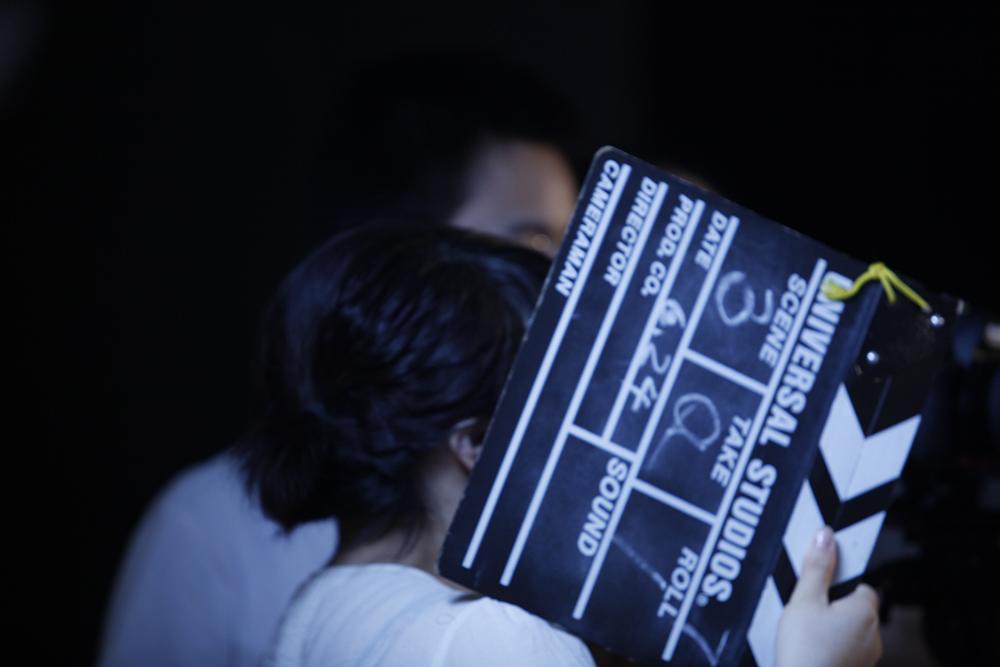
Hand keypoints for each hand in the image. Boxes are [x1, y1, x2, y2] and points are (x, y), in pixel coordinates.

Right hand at [776, 526, 881, 666]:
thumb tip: (826, 537)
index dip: (840, 582)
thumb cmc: (806, 651)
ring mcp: (865, 659)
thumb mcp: (804, 600)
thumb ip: (816, 568)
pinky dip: (829, 647)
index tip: (820, 582)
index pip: (863, 586)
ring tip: (803, 630)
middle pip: (855, 609)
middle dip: (832, 606)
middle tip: (805, 607)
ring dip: (830, 628)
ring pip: (849, 632)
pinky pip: (844, 650)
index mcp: (865, 613)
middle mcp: (873, 637)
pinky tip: (808, 648)